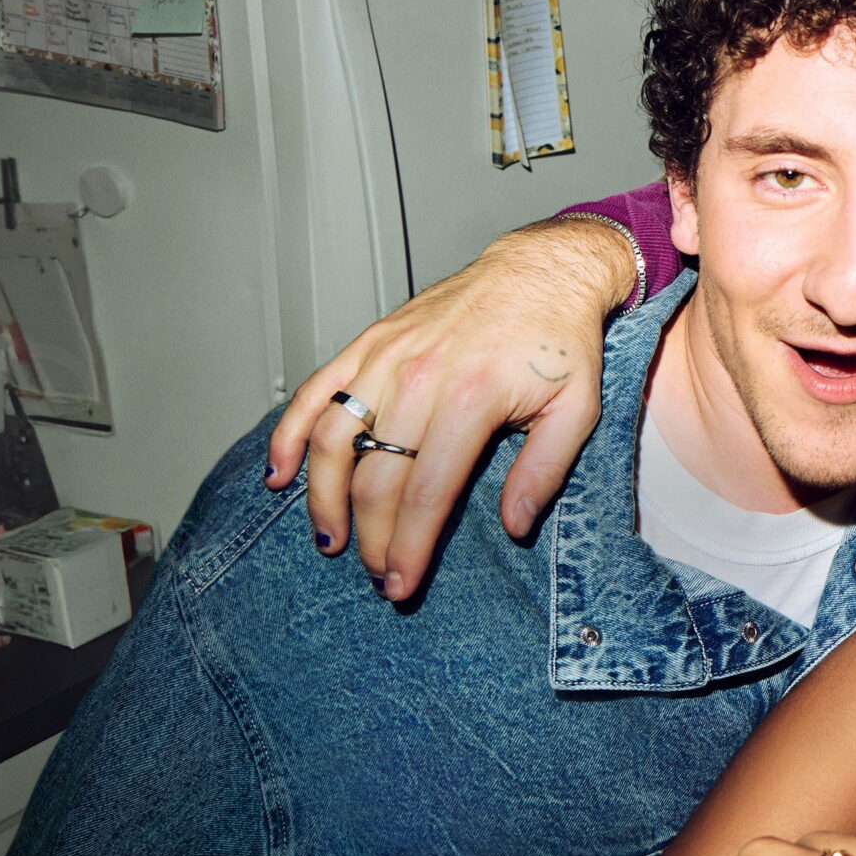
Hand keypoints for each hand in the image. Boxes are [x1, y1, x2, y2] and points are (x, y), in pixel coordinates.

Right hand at [264, 215, 634, 599]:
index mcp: (470, 399)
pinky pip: (315, 391)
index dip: (406, 547)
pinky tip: (280, 473)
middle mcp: (418, 378)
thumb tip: (512, 528)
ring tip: (329, 538)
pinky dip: (289, 433)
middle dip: (370, 538)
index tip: (399, 584)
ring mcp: (385, 357)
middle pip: (374, 478)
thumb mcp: (576, 411)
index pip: (425, 494)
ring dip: (322, 497)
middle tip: (376, 575)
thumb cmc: (559, 341)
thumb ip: (543, 472)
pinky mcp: (368, 343)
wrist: (539, 271)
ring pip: (332, 439)